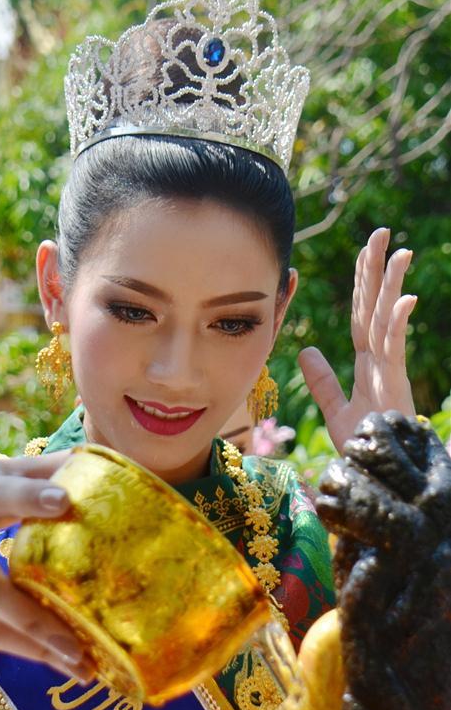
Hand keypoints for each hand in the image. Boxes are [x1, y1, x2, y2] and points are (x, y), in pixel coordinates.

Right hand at [0, 452, 93, 681]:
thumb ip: (41, 469)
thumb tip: (93, 460)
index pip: (3, 496)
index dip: (30, 498)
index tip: (64, 501)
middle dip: (30, 615)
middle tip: (76, 639)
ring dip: (34, 648)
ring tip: (82, 666)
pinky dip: (28, 651)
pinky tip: (65, 663)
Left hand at [299, 227, 415, 452]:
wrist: (380, 476)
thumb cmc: (364, 445)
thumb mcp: (336, 408)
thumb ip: (323, 381)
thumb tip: (306, 351)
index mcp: (366, 363)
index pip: (362, 314)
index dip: (362, 284)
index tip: (364, 253)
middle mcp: (380, 361)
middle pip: (376, 307)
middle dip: (378, 270)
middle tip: (382, 233)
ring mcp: (390, 372)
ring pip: (389, 320)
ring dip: (393, 286)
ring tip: (400, 252)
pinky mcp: (396, 387)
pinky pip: (395, 350)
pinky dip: (398, 325)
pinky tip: (404, 300)